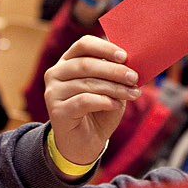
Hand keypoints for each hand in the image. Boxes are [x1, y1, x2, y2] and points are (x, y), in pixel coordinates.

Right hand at [42, 34, 138, 169]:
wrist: (85, 143)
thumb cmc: (99, 111)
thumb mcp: (111, 88)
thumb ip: (116, 74)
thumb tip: (132, 61)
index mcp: (68, 61)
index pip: (84, 45)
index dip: (105, 48)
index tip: (125, 56)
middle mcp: (56, 73)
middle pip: (86, 64)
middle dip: (114, 70)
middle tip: (134, 77)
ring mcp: (53, 92)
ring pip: (87, 83)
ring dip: (114, 88)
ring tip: (133, 94)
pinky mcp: (56, 111)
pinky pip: (83, 101)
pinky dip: (104, 101)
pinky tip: (117, 105)